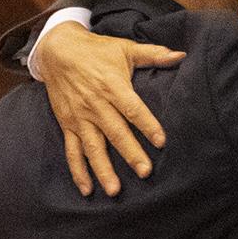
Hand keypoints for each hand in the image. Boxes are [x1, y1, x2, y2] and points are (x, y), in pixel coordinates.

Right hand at [31, 22, 184, 196]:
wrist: (57, 50)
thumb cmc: (96, 50)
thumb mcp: (125, 48)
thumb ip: (153, 54)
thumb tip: (181, 55)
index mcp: (112, 85)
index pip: (132, 108)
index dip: (147, 124)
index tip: (161, 141)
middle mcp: (95, 104)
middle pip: (115, 132)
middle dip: (130, 153)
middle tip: (145, 172)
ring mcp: (80, 117)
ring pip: (93, 147)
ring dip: (103, 169)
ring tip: (115, 190)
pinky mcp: (68, 125)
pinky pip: (72, 151)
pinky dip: (78, 171)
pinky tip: (87, 189)